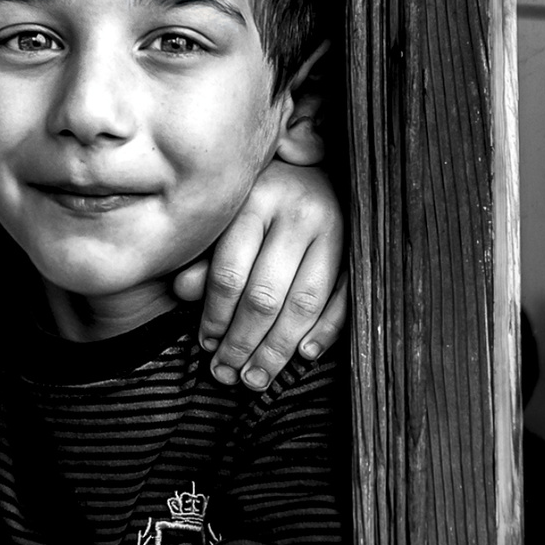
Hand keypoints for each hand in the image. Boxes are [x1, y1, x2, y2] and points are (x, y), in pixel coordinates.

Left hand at [174, 158, 347, 388]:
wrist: (322, 166)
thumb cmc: (264, 196)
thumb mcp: (230, 214)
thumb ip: (207, 254)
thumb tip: (184, 292)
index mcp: (256, 199)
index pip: (229, 273)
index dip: (215, 317)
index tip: (207, 345)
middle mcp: (298, 212)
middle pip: (265, 295)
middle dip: (243, 343)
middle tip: (228, 375)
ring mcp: (335, 230)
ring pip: (303, 304)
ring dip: (277, 349)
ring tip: (257, 378)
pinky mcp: (360, 247)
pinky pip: (343, 299)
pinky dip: (326, 332)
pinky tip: (304, 355)